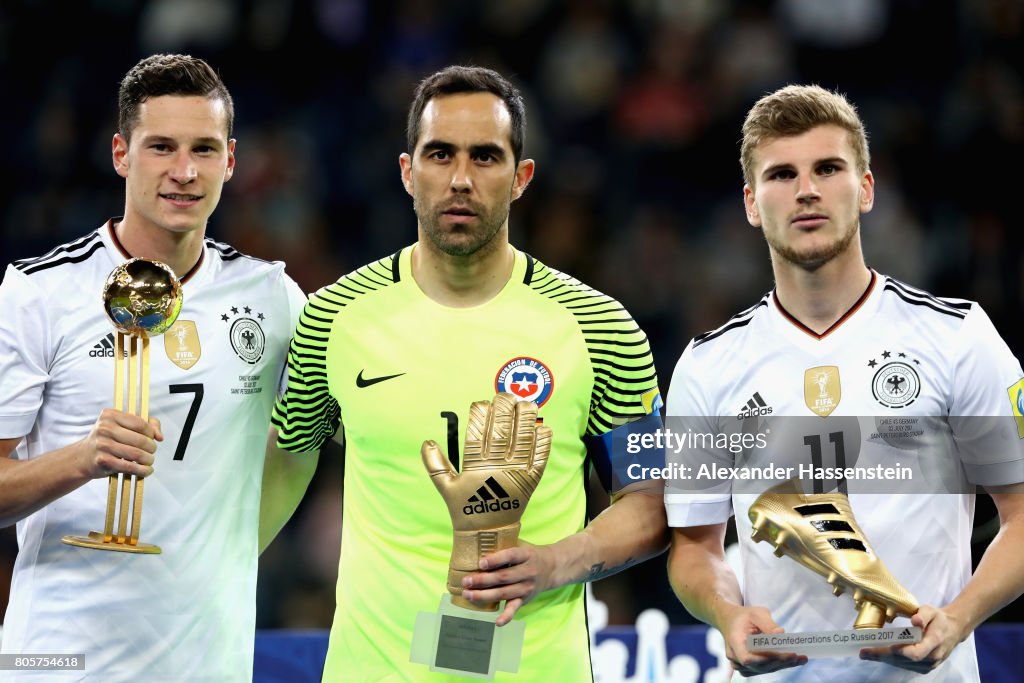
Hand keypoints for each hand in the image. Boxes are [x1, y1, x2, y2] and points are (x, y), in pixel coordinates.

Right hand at [80, 408, 161, 478]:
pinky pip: (129, 467)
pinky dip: (142, 470)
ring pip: (137, 454)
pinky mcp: (103, 461)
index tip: (152, 438)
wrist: (83, 457)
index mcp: (110, 415)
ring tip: (149, 461)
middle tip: (152, 451)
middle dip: (151, 448)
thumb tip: (160, 436)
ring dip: (149, 460)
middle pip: (140, 440)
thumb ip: (147, 424)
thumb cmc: (108, 439)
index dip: (151, 433)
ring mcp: (102, 445)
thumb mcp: (123, 425)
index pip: (140, 424)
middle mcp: (104, 428)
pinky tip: (146, 470)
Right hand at [421, 394, 549, 609]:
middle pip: (502, 431)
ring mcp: (515, 474)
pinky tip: (543, 428)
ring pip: (523, 441)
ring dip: (527, 420)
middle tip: (506, 395)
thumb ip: (435, 464)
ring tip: (528, 403)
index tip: (482, 402)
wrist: (485, 534)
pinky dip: (543, 444)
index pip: (478, 433)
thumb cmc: (464, 508)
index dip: (481, 414)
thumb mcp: (445, 487)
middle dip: (505, 409)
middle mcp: (496, 468)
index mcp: (475, 467)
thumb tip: (427, 442)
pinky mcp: (530, 482)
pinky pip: (540, 459)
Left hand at [461, 541, 555, 625]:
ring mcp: (527, 587)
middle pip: (503, 577)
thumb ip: (505, 546)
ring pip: (504, 593)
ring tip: (468, 594)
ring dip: (484, 595)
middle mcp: (528, 571)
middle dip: (482, 580)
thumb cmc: (530, 554)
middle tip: (465, 581)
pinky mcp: (525, 599)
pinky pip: (515, 608)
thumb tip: (477, 547)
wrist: (553, 567)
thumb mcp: (522, 545)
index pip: (510, 556)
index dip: (496, 560)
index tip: (481, 563)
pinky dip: (507, 616)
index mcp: (526, 555)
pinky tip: (497, 622)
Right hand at [719, 605, 806, 676]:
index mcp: (734, 641)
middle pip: (758, 666)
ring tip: (800, 658)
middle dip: (779, 661)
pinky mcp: (749, 667)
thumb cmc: (744, 616)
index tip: (782, 653)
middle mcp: (735, 657)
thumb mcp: (756, 613)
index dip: (765, 659)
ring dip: (782, 665)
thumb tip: (781, 634)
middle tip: (797, 655)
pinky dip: (779, 665)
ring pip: (763, 669)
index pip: (747, 658)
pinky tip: (793, 661)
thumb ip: (768, 623)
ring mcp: (741, 664)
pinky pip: (765, 669)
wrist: (731, 621)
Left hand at [860, 604, 964, 673]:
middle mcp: (932, 656)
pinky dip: (891, 661)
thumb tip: (915, 621)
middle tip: (864, 652)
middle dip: (883, 656)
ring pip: (904, 664)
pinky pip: (906, 666)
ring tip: (866, 654)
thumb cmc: (939, 619)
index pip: (916, 652)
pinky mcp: (925, 667)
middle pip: (905, 660)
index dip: (901, 651)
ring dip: (884, 660)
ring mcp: (929, 664)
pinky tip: (879, 656)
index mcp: (934, 641)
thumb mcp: (932, 611)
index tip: (887, 647)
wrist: (953, 630)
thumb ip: (923, 614)